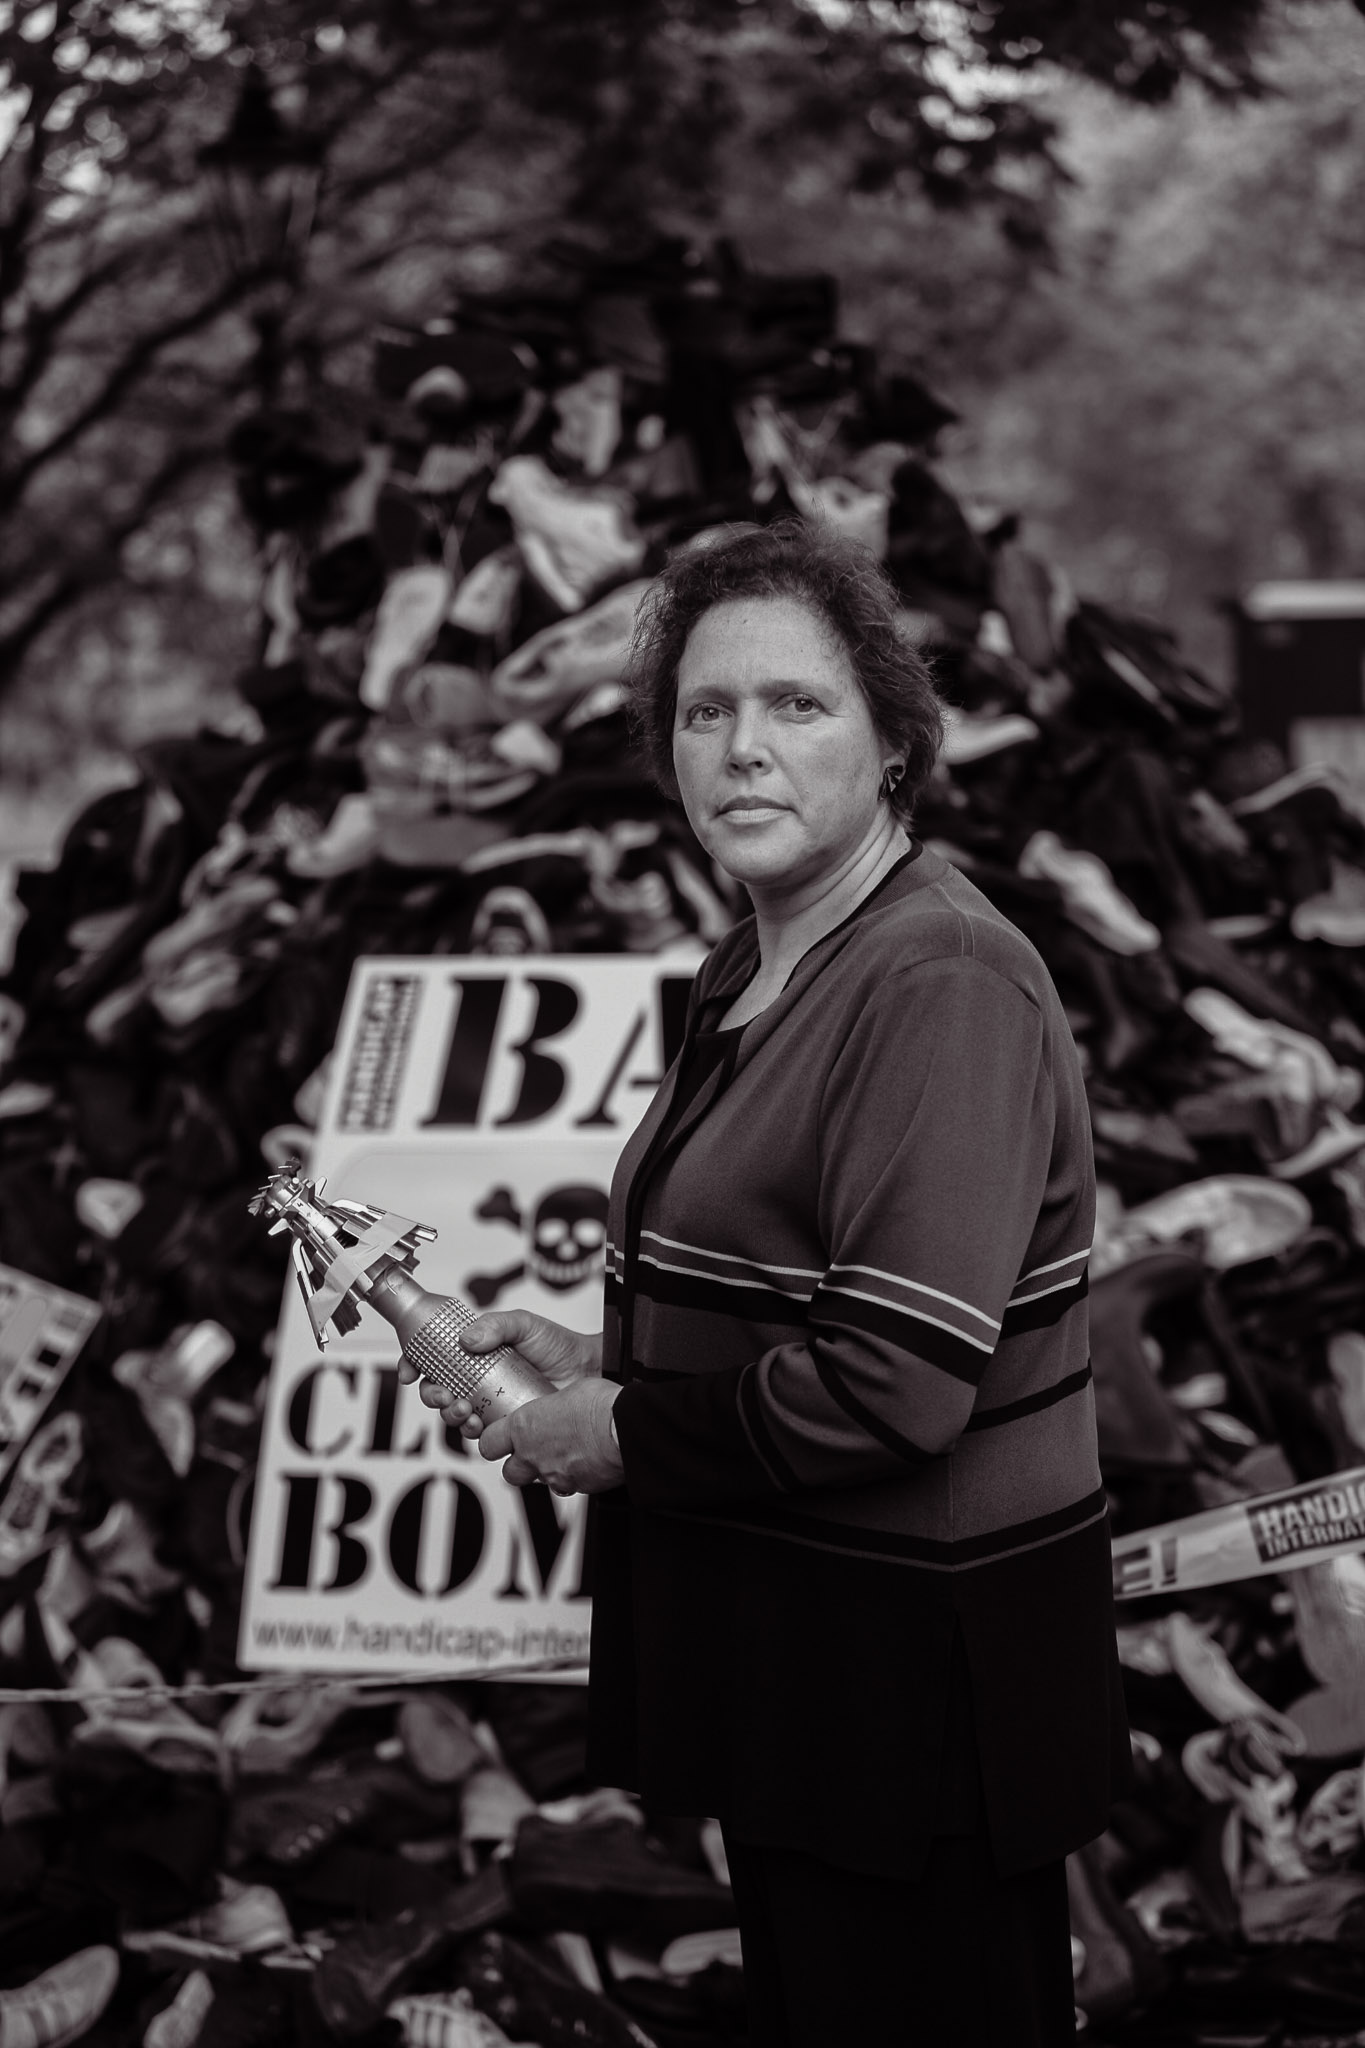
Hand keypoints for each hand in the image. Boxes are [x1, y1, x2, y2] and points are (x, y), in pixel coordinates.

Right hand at [397, 1310, 601, 1437]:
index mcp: (475, 1353)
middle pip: (437, 1390)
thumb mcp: (524, 1324)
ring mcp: (490, 1404)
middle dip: (432, 1395)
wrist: (589, 1371)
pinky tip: (481, 1426)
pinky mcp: (505, 1427)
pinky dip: (473, 1433)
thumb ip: (496, 1324)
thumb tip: (467, 1339)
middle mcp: (478, 1380)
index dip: (413, 1364)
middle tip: (444, 1395)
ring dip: (451, 1416)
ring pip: (455, 1416)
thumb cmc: (559, 1346)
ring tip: (465, 1410)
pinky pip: (480, 1437)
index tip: (408, 1371)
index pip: (433, 1358)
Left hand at [479, 1377, 622, 1495]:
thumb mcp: (568, 1390)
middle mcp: (533, 1454)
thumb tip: (555, 1406)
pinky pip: (565, 1486)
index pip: (488, 1442)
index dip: (493, 1440)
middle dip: (516, 1463)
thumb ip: (552, 1405)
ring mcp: (553, 1474)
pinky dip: (570, 1476)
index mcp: (524, 1426)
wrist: (626, 1428)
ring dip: (544, 1470)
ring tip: (562, 1454)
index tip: (499, 1436)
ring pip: (538, 1480)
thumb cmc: (599, 1405)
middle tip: (529, 1450)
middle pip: (508, 1472)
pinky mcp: (575, 1487)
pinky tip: (583, 1461)